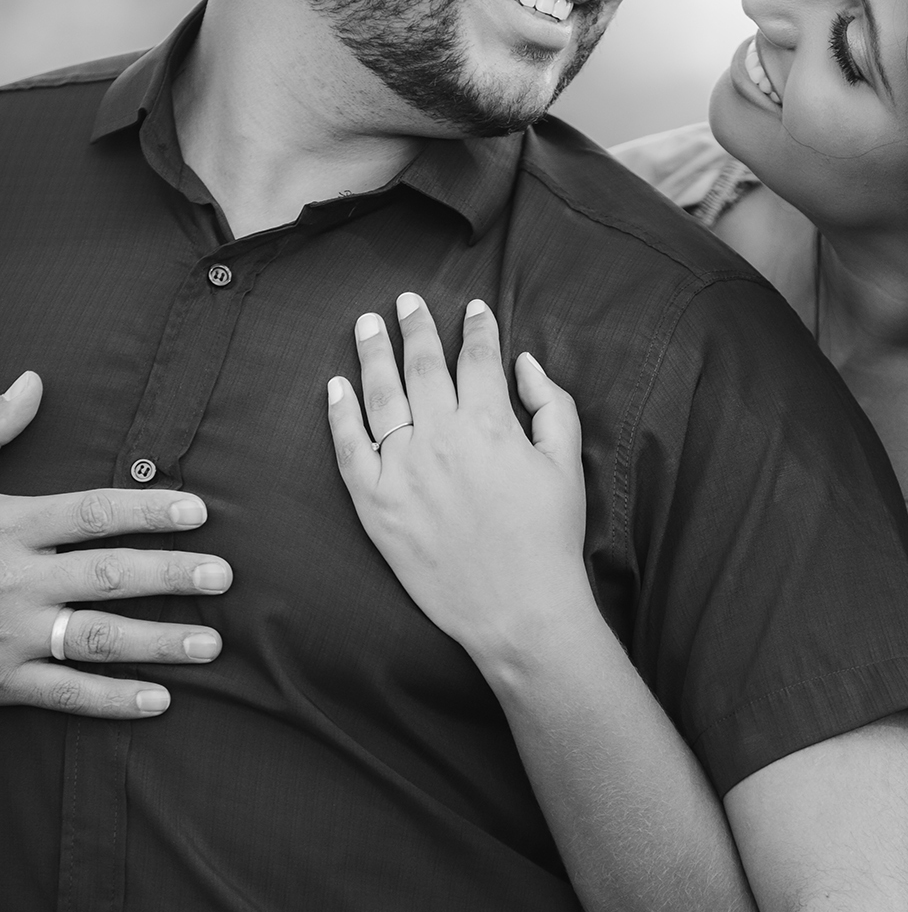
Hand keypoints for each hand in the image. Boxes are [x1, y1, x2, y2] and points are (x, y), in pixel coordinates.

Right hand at [0, 370, 231, 717]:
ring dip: (159, 643)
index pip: (91, 513)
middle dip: (169, 575)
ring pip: (97, 639)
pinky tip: (161, 700)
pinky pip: (64, 693)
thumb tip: (33, 383)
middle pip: (107, 575)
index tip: (198, 511)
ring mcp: (9, 635)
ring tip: (212, 645)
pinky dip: (112, 701)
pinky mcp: (2, 682)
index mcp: (9, 525)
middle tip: (223, 576)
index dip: (147, 510)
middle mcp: (15, 580)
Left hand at [326, 294, 589, 665]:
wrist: (518, 609)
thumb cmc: (550, 538)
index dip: (478, 328)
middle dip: (417, 327)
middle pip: (423, 365)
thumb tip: (525, 363)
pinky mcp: (375, 504)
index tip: (475, 308)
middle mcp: (441, 438)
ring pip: (380, 395)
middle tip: (407, 301)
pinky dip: (339, 413)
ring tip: (368, 324)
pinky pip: (348, 448)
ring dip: (373, 353)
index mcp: (491, 425)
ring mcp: (402, 470)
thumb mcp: (567, 465)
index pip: (479, 358)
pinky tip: (336, 386)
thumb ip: (551, 404)